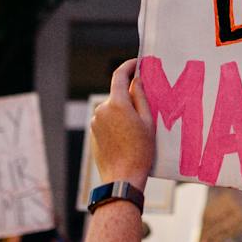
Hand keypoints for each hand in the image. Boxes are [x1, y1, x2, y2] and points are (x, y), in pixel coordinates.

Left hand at [91, 58, 154, 186]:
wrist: (122, 178)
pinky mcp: (93, 133)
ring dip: (124, 112)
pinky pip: (107, 121)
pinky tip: (127, 138)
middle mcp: (102, 109)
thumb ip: (141, 97)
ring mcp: (95, 121)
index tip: (138, 63)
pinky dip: (117, 123)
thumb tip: (137, 80)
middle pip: (117, 94)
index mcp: (116, 103)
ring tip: (138, 129)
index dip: (129, 66)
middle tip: (147, 106)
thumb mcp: (148, 122)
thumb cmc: (140, 152)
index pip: (119, 75)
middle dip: (130, 96)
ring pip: (112, 109)